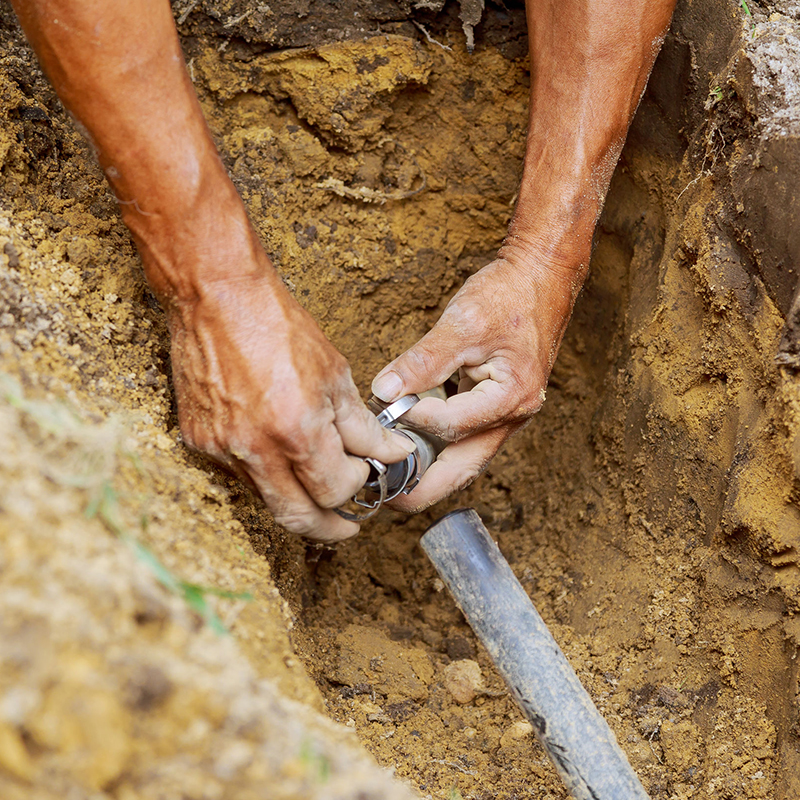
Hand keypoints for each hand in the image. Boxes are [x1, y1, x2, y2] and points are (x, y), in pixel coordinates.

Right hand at [166, 252, 414, 541]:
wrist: (216, 297)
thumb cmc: (279, 327)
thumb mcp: (335, 373)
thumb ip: (362, 427)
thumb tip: (391, 454)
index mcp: (295, 430)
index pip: (335, 491)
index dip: (358, 486)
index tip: (366, 472)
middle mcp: (254, 449)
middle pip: (297, 518)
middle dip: (330, 528)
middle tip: (350, 524)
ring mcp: (221, 449)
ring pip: (267, 500)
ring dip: (297, 499)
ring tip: (318, 483)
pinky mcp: (197, 442)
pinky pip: (240, 475)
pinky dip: (267, 474)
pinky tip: (280, 452)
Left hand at [371, 251, 582, 511]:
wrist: (541, 277)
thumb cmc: (509, 295)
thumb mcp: (462, 323)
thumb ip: (423, 361)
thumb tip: (385, 390)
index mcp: (511, 397)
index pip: (455, 425)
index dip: (418, 418)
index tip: (391, 406)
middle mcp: (513, 414)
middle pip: (466, 467)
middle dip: (427, 488)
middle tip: (388, 501)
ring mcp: (506, 413)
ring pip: (466, 456)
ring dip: (432, 471)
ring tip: (395, 482)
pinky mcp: (496, 405)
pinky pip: (466, 436)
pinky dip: (439, 445)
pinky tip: (413, 445)